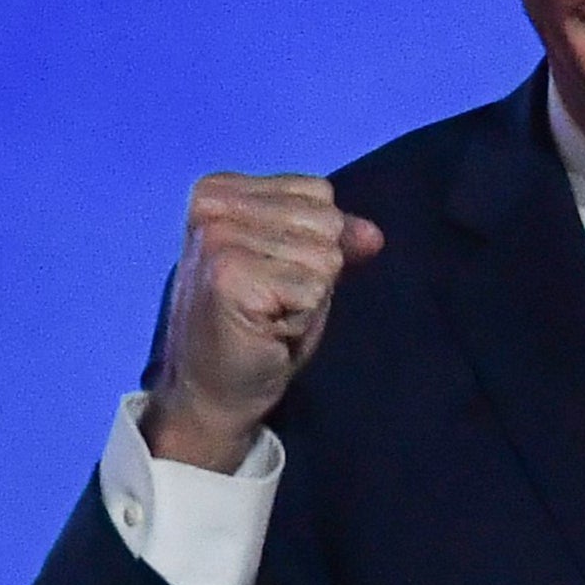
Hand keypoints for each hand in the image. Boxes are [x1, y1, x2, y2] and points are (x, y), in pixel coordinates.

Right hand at [141, 174, 384, 472]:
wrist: (211, 393)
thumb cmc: (253, 330)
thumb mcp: (295, 269)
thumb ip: (330, 240)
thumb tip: (372, 235)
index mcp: (219, 191)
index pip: (316, 191)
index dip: (312, 243)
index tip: (270, 276)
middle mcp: (212, 207)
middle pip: (325, 220)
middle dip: (314, 270)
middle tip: (271, 301)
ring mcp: (217, 239)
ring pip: (325, 254)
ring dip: (309, 296)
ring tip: (269, 315)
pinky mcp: (229, 276)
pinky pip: (315, 288)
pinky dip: (302, 318)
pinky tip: (267, 330)